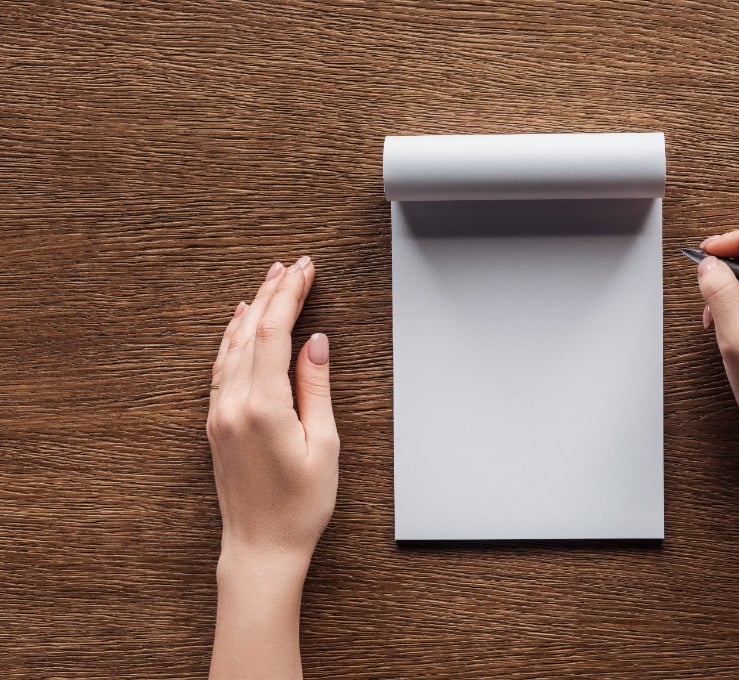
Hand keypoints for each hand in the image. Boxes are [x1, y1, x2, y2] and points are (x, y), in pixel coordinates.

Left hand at [207, 257, 338, 565]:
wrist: (261, 546)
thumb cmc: (300, 505)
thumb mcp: (323, 444)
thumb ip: (316, 389)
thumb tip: (315, 343)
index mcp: (263, 407)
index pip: (272, 334)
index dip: (289, 296)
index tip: (305, 270)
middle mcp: (233, 405)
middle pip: (249, 332)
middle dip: (273, 293)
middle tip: (293, 265)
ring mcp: (220, 413)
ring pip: (232, 346)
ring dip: (251, 309)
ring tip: (269, 280)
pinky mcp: (217, 423)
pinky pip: (221, 367)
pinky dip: (232, 338)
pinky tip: (239, 323)